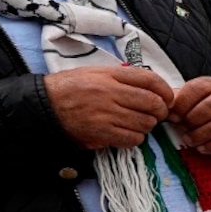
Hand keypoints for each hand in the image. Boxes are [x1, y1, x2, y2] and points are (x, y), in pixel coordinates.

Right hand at [45, 64, 174, 149]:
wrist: (43, 106)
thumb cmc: (70, 88)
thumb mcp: (95, 73)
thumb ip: (123, 77)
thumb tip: (153, 87)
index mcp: (110, 75)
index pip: (150, 80)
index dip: (166, 90)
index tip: (168, 98)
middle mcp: (110, 93)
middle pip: (152, 103)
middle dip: (160, 111)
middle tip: (156, 114)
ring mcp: (106, 114)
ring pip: (145, 123)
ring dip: (147, 126)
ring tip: (137, 123)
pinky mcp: (101, 133)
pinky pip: (132, 138)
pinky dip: (135, 138)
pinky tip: (127, 134)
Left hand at [170, 75, 210, 154]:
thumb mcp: (209, 99)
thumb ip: (188, 100)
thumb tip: (167, 107)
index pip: (201, 86)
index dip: (184, 102)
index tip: (173, 116)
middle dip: (194, 119)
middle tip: (183, 130)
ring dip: (204, 133)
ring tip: (191, 141)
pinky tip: (205, 149)